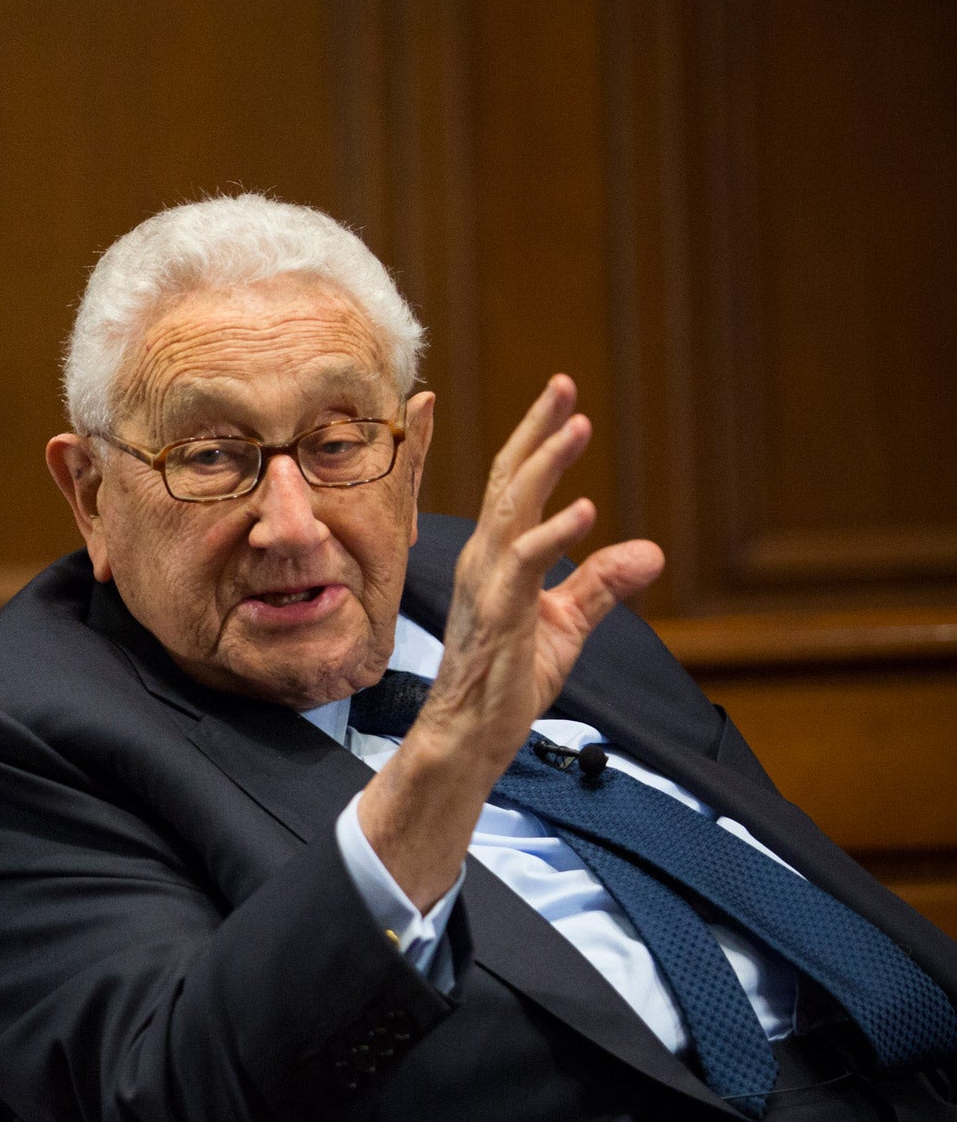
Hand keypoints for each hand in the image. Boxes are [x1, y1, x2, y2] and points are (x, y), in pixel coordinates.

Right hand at [357, 376, 663, 907]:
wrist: (470, 736)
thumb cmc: (507, 682)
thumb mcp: (567, 626)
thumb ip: (602, 586)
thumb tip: (652, 552)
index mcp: (496, 558)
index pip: (514, 487)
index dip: (537, 441)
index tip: (564, 400)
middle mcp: (483, 561)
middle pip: (508, 481)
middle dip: (537, 432)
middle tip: (565, 385)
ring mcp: (485, 585)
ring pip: (512, 509)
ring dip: (545, 465)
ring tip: (578, 426)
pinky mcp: (497, 614)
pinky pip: (525, 563)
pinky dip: (555, 535)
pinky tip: (588, 511)